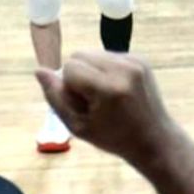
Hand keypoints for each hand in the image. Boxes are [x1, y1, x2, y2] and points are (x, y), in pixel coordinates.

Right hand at [36, 51, 174, 165]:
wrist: (154, 140)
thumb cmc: (113, 138)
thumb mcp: (78, 126)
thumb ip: (55, 98)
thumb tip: (39, 70)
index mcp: (108, 88)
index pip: (69, 67)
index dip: (70, 87)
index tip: (83, 106)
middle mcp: (123, 69)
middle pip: (80, 54)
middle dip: (78, 74)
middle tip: (92, 100)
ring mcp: (135, 61)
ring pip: (93, 53)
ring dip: (91, 70)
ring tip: (104, 95)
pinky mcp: (140, 59)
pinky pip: (108, 55)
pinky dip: (105, 69)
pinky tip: (116, 89)